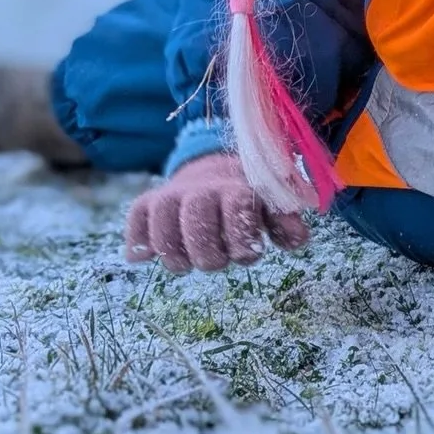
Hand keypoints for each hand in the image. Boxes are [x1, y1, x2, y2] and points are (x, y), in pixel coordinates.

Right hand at [124, 153, 307, 272]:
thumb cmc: (247, 200)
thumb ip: (285, 222)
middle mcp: (201, 189)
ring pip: (162, 222)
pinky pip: (135, 219)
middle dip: (207, 252)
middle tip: (215, 262)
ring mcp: (171, 195)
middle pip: (197, 217)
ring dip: (174, 253)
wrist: (214, 170)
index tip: (247, 253)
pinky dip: (139, 241)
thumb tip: (298, 240)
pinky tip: (146, 256)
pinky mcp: (147, 203)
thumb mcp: (271, 206)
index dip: (242, 239)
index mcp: (236, 188)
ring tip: (186, 264)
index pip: (237, 209)